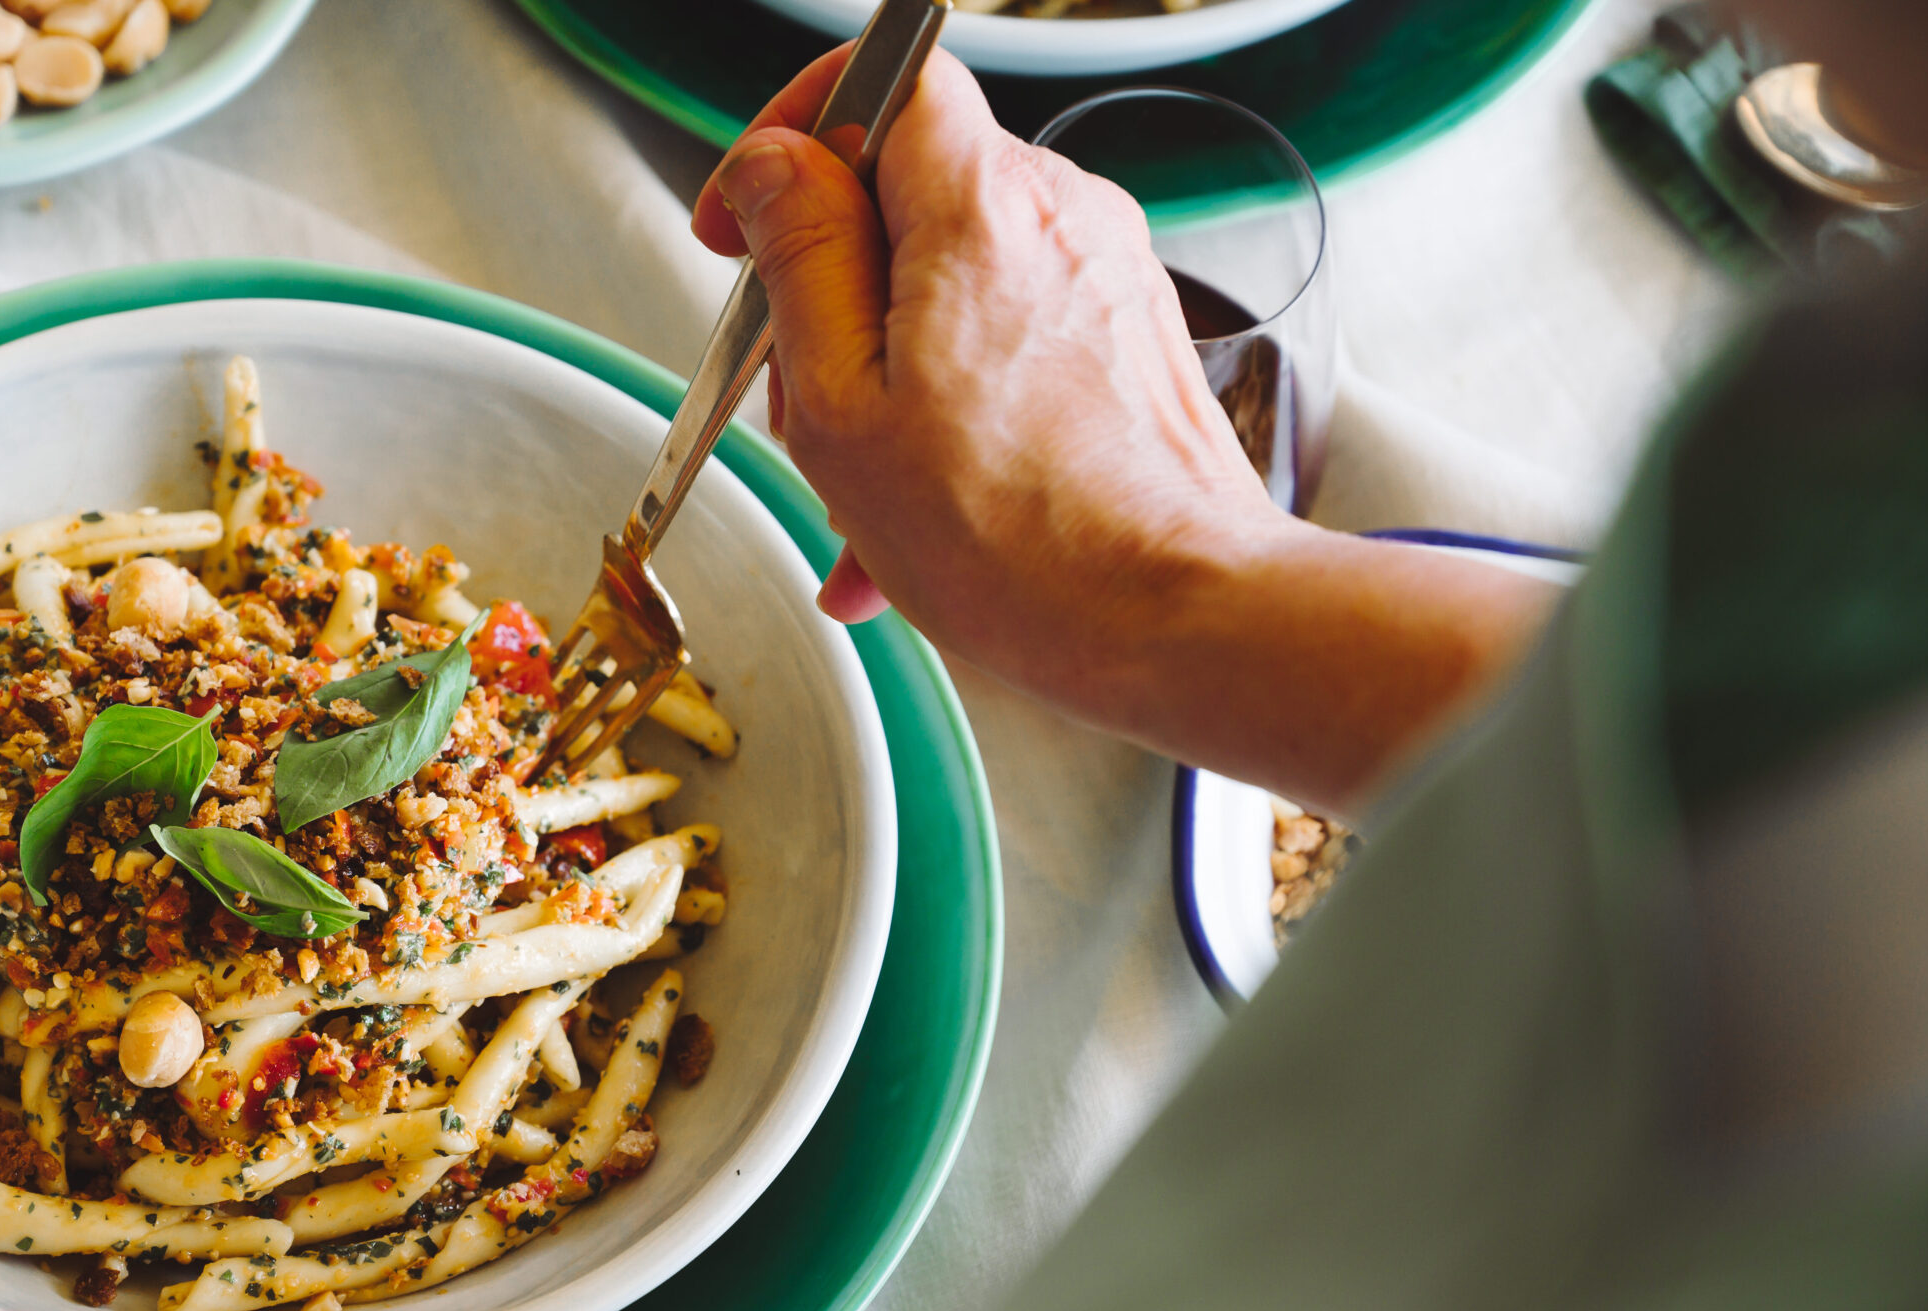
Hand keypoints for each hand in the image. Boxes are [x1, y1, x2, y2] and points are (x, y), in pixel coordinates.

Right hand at [693, 49, 1552, 807]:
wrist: (1181, 620)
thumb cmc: (1020, 541)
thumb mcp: (845, 401)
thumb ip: (799, 255)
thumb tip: (772, 165)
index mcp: (978, 207)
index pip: (883, 74)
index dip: (794, 128)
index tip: (746, 220)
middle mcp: (1059, 215)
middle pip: (903, 195)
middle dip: (828, 292)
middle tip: (801, 400)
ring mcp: (1104, 275)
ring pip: (947, 282)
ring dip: (883, 372)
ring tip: (862, 491)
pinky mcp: (1129, 337)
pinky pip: (1006, 337)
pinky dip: (948, 403)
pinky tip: (916, 513)